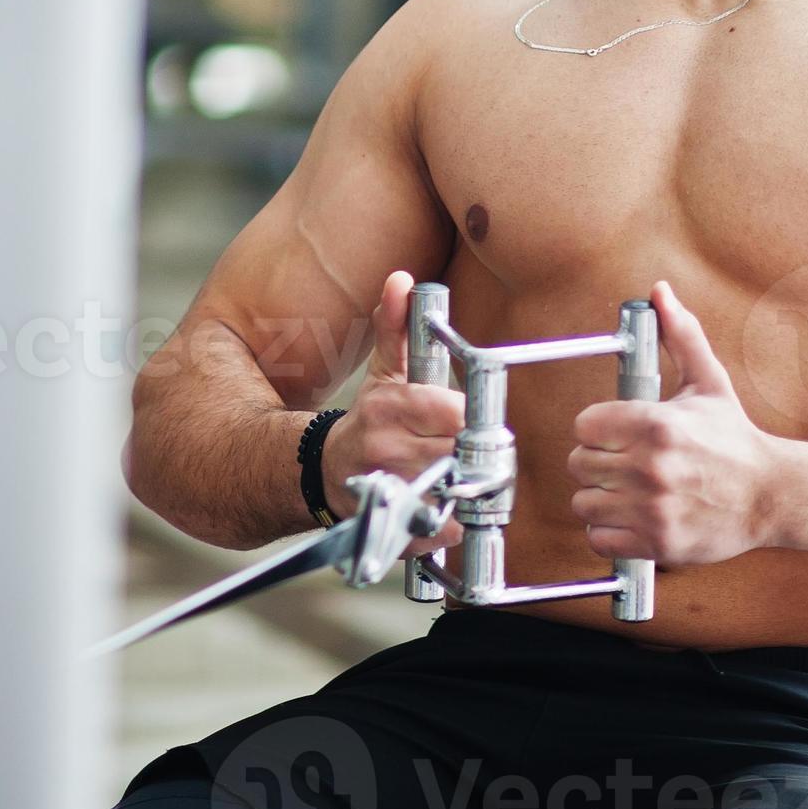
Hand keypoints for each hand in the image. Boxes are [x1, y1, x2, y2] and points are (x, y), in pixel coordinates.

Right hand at [324, 271, 464, 554]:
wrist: (325, 472)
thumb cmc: (369, 420)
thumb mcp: (383, 372)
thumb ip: (396, 327)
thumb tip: (401, 280)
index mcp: (388, 408)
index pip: (455, 412)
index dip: (472, 418)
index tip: (475, 421)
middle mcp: (386, 449)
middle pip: (462, 451)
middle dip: (478, 452)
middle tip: (482, 451)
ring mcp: (391, 490)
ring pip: (458, 490)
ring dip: (473, 486)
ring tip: (470, 478)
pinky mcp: (396, 527)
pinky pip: (446, 526)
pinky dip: (456, 520)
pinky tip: (451, 506)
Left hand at [568, 281, 786, 566]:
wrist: (773, 496)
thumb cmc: (734, 438)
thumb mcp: (708, 382)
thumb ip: (680, 336)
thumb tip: (659, 292)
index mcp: (655, 425)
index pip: (584, 426)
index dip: (598, 429)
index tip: (616, 434)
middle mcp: (650, 467)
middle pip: (579, 464)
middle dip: (600, 462)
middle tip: (627, 462)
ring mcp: (652, 509)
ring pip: (585, 503)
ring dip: (603, 499)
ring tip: (632, 490)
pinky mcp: (657, 544)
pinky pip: (599, 539)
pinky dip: (611, 532)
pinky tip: (634, 517)